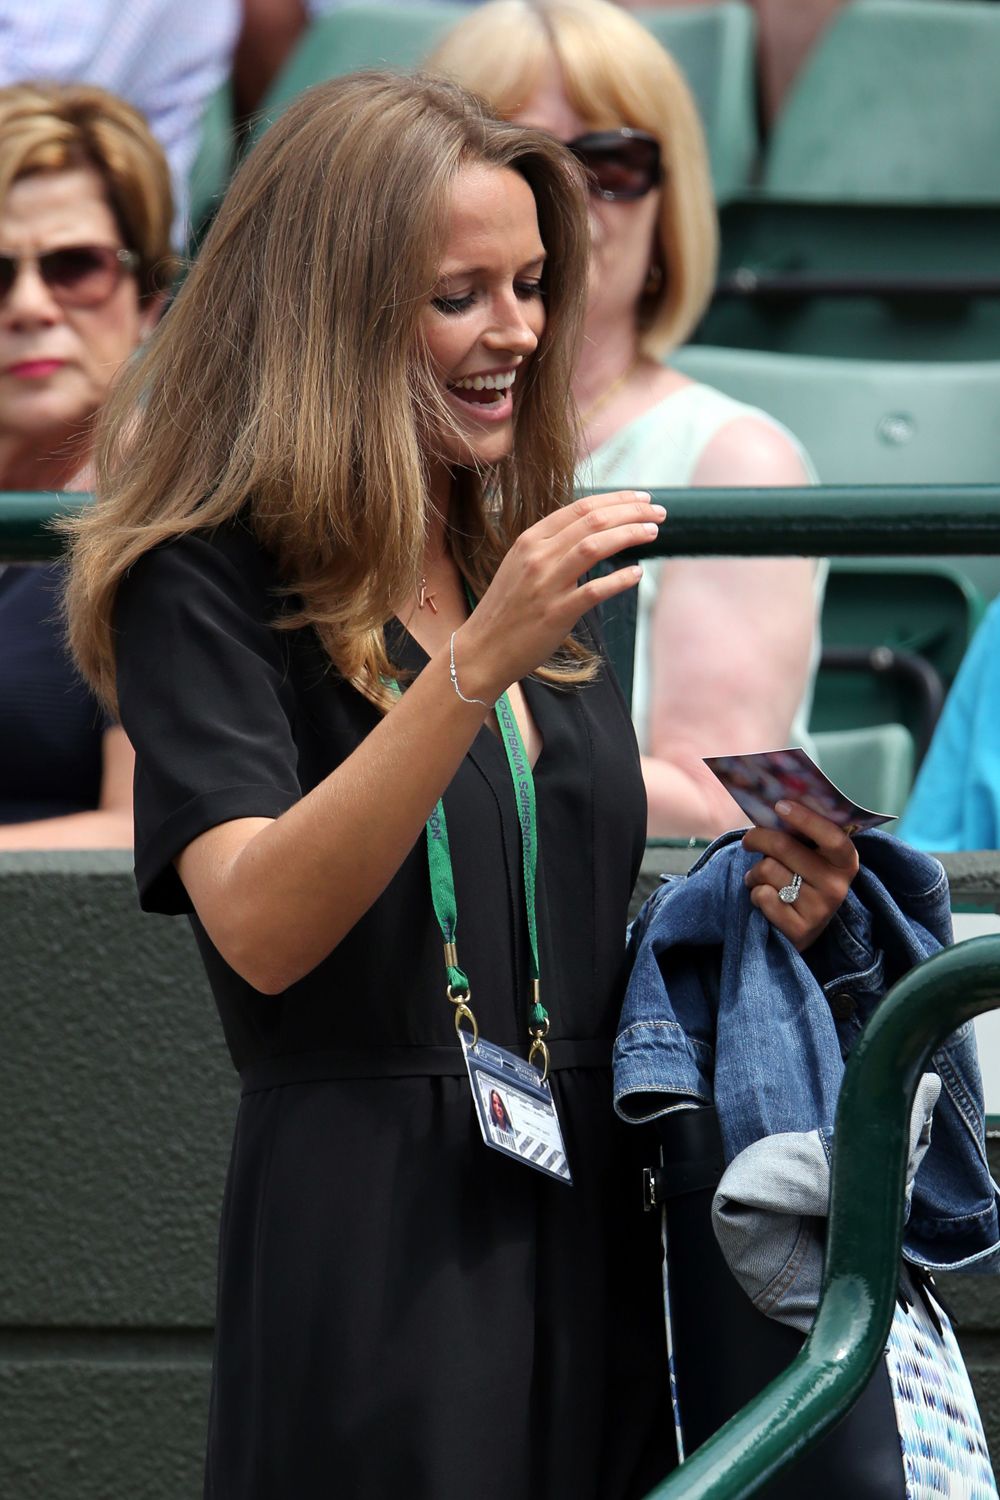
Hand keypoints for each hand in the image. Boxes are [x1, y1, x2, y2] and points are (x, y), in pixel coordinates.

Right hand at [454, 491, 665, 700]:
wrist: (482, 649)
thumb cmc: (507, 609)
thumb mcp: (521, 566)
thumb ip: (552, 547)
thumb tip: (591, 531)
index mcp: (530, 540)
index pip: (581, 508)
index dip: (617, 499)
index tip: (642, 499)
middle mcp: (538, 556)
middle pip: (593, 521)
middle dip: (632, 512)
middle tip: (659, 512)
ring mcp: (546, 584)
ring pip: (595, 546)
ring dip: (629, 534)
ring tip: (653, 532)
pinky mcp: (556, 613)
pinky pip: (594, 590)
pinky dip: (619, 580)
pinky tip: (637, 574)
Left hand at [742, 800, 859, 951]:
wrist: (802, 931)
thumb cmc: (801, 881)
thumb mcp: (811, 859)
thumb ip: (800, 837)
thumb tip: (773, 806)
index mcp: (845, 862)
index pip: (832, 837)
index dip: (806, 819)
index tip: (780, 805)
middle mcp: (837, 886)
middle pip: (785, 848)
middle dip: (757, 839)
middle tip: (748, 841)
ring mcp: (820, 910)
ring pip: (768, 870)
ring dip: (753, 872)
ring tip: (758, 878)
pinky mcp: (800, 930)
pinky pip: (762, 896)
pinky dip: (755, 893)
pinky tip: (764, 898)